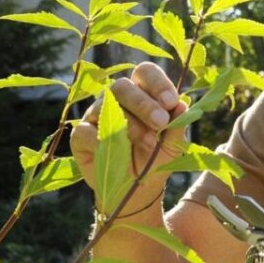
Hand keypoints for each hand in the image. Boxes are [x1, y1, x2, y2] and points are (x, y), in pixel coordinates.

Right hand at [70, 62, 187, 216]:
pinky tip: (116, 151)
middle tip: (160, 123)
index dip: (158, 83)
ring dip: (130, 124)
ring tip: (148, 143)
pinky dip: (101, 140)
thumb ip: (177, 126)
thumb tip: (183, 105)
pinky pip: (85, 130)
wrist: (137, 189)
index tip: (171, 102)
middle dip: (144, 104)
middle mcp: (117, 99)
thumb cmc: (156, 159)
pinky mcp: (80, 135)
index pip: (145, 73)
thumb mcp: (173, 145)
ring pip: (106, 106)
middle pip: (122, 86)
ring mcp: (96, 115)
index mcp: (142, 93)